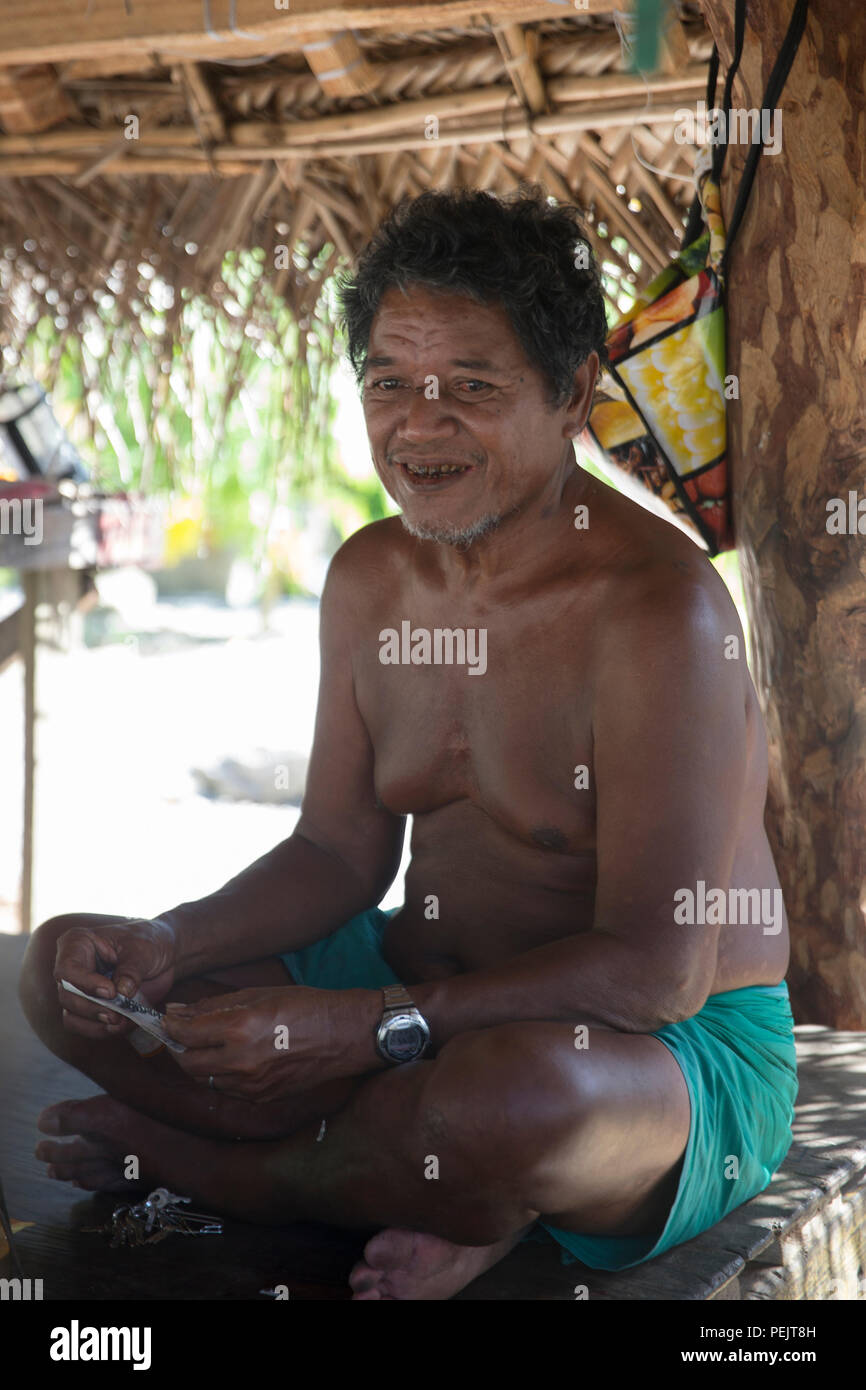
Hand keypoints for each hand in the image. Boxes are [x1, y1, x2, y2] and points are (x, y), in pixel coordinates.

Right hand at [54, 917, 176, 1040]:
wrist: (162, 953)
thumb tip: (121, 993)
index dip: (86, 984)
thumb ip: (131, 970)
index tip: (110, 992)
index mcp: (78, 943)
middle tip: (116, 1015)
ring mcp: (79, 990)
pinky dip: (103, 1030)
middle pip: (67, 996)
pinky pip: (86, 1027)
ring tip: (121, 1022)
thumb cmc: (148, 941)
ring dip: (96, 1024)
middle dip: (92, 1009)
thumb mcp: (143, 949)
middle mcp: (72, 968)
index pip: (68, 969)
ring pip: (72, 1016)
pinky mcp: (91, 1008)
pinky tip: (123, 1025)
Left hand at [162, 986, 381, 1101]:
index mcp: (239, 1028)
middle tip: (186, 1033)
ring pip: (206, 1079)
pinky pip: (228, 1089)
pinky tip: (237, 1057)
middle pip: (188, 1063)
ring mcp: (251, 1085)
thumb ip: (213, 1006)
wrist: (343, 1034)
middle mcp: (241, 1061)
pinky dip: (223, 1074)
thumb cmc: (305, 1006)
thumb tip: (178, 1012)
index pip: (185, 1033)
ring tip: (214, 1044)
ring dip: (201, 1062)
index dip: (171, 1025)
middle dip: (181, 1048)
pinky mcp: (260, 1098)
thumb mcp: (257, 994)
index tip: (168, 1019)